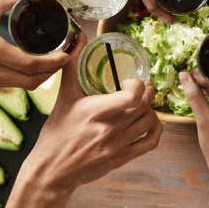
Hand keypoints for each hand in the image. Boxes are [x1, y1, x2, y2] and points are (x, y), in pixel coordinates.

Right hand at [0, 0, 70, 88]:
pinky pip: (6, 84)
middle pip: (30, 82)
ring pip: (19, 85)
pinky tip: (29, 61)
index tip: (68, 51)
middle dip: (51, 71)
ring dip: (38, 75)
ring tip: (50, 57)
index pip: (32, 65)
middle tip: (63, 55)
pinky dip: (22, 76)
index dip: (55, 61)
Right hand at [21, 61, 162, 192]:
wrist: (53, 169)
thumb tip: (77, 38)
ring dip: (150, 109)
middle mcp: (110, 129)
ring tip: (141, 104)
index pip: (133, 97)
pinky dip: (155, 129)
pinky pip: (151, 142)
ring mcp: (119, 145)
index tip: (128, 81)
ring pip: (150, 122)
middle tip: (141, 87)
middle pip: (145, 106)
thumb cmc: (57, 133)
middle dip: (147, 92)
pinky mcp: (123, 158)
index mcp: (96, 112)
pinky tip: (148, 122)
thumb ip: (73, 66)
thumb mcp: (63, 96)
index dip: (137, 85)